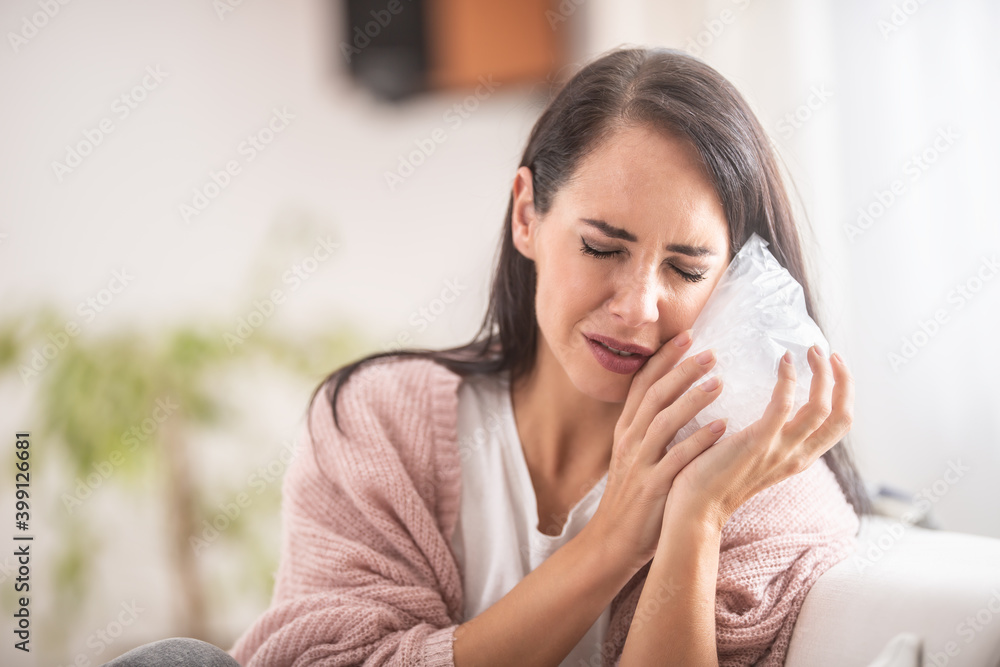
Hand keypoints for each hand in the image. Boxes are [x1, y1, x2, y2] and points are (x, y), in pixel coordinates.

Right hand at [588, 329, 729, 574]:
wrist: (612, 540)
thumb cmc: (633, 497)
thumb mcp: (633, 456)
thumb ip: (649, 429)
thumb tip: (674, 399)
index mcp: (626, 430)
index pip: (641, 384)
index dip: (663, 359)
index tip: (687, 336)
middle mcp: (630, 441)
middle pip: (654, 395)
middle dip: (681, 370)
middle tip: (711, 351)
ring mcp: (640, 463)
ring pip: (664, 421)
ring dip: (692, 398)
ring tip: (719, 381)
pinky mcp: (653, 486)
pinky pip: (677, 458)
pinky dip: (699, 441)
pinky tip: (722, 427)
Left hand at [665, 346, 854, 530]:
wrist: (694, 508)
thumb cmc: (713, 478)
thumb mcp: (753, 457)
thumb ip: (765, 436)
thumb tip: (766, 405)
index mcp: (798, 458)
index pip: (840, 425)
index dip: (844, 392)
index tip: (834, 365)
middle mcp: (797, 456)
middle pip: (842, 416)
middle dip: (843, 380)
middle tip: (828, 351)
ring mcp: (780, 451)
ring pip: (820, 409)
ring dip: (821, 374)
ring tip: (809, 350)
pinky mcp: (757, 444)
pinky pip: (783, 406)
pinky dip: (788, 380)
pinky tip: (783, 361)